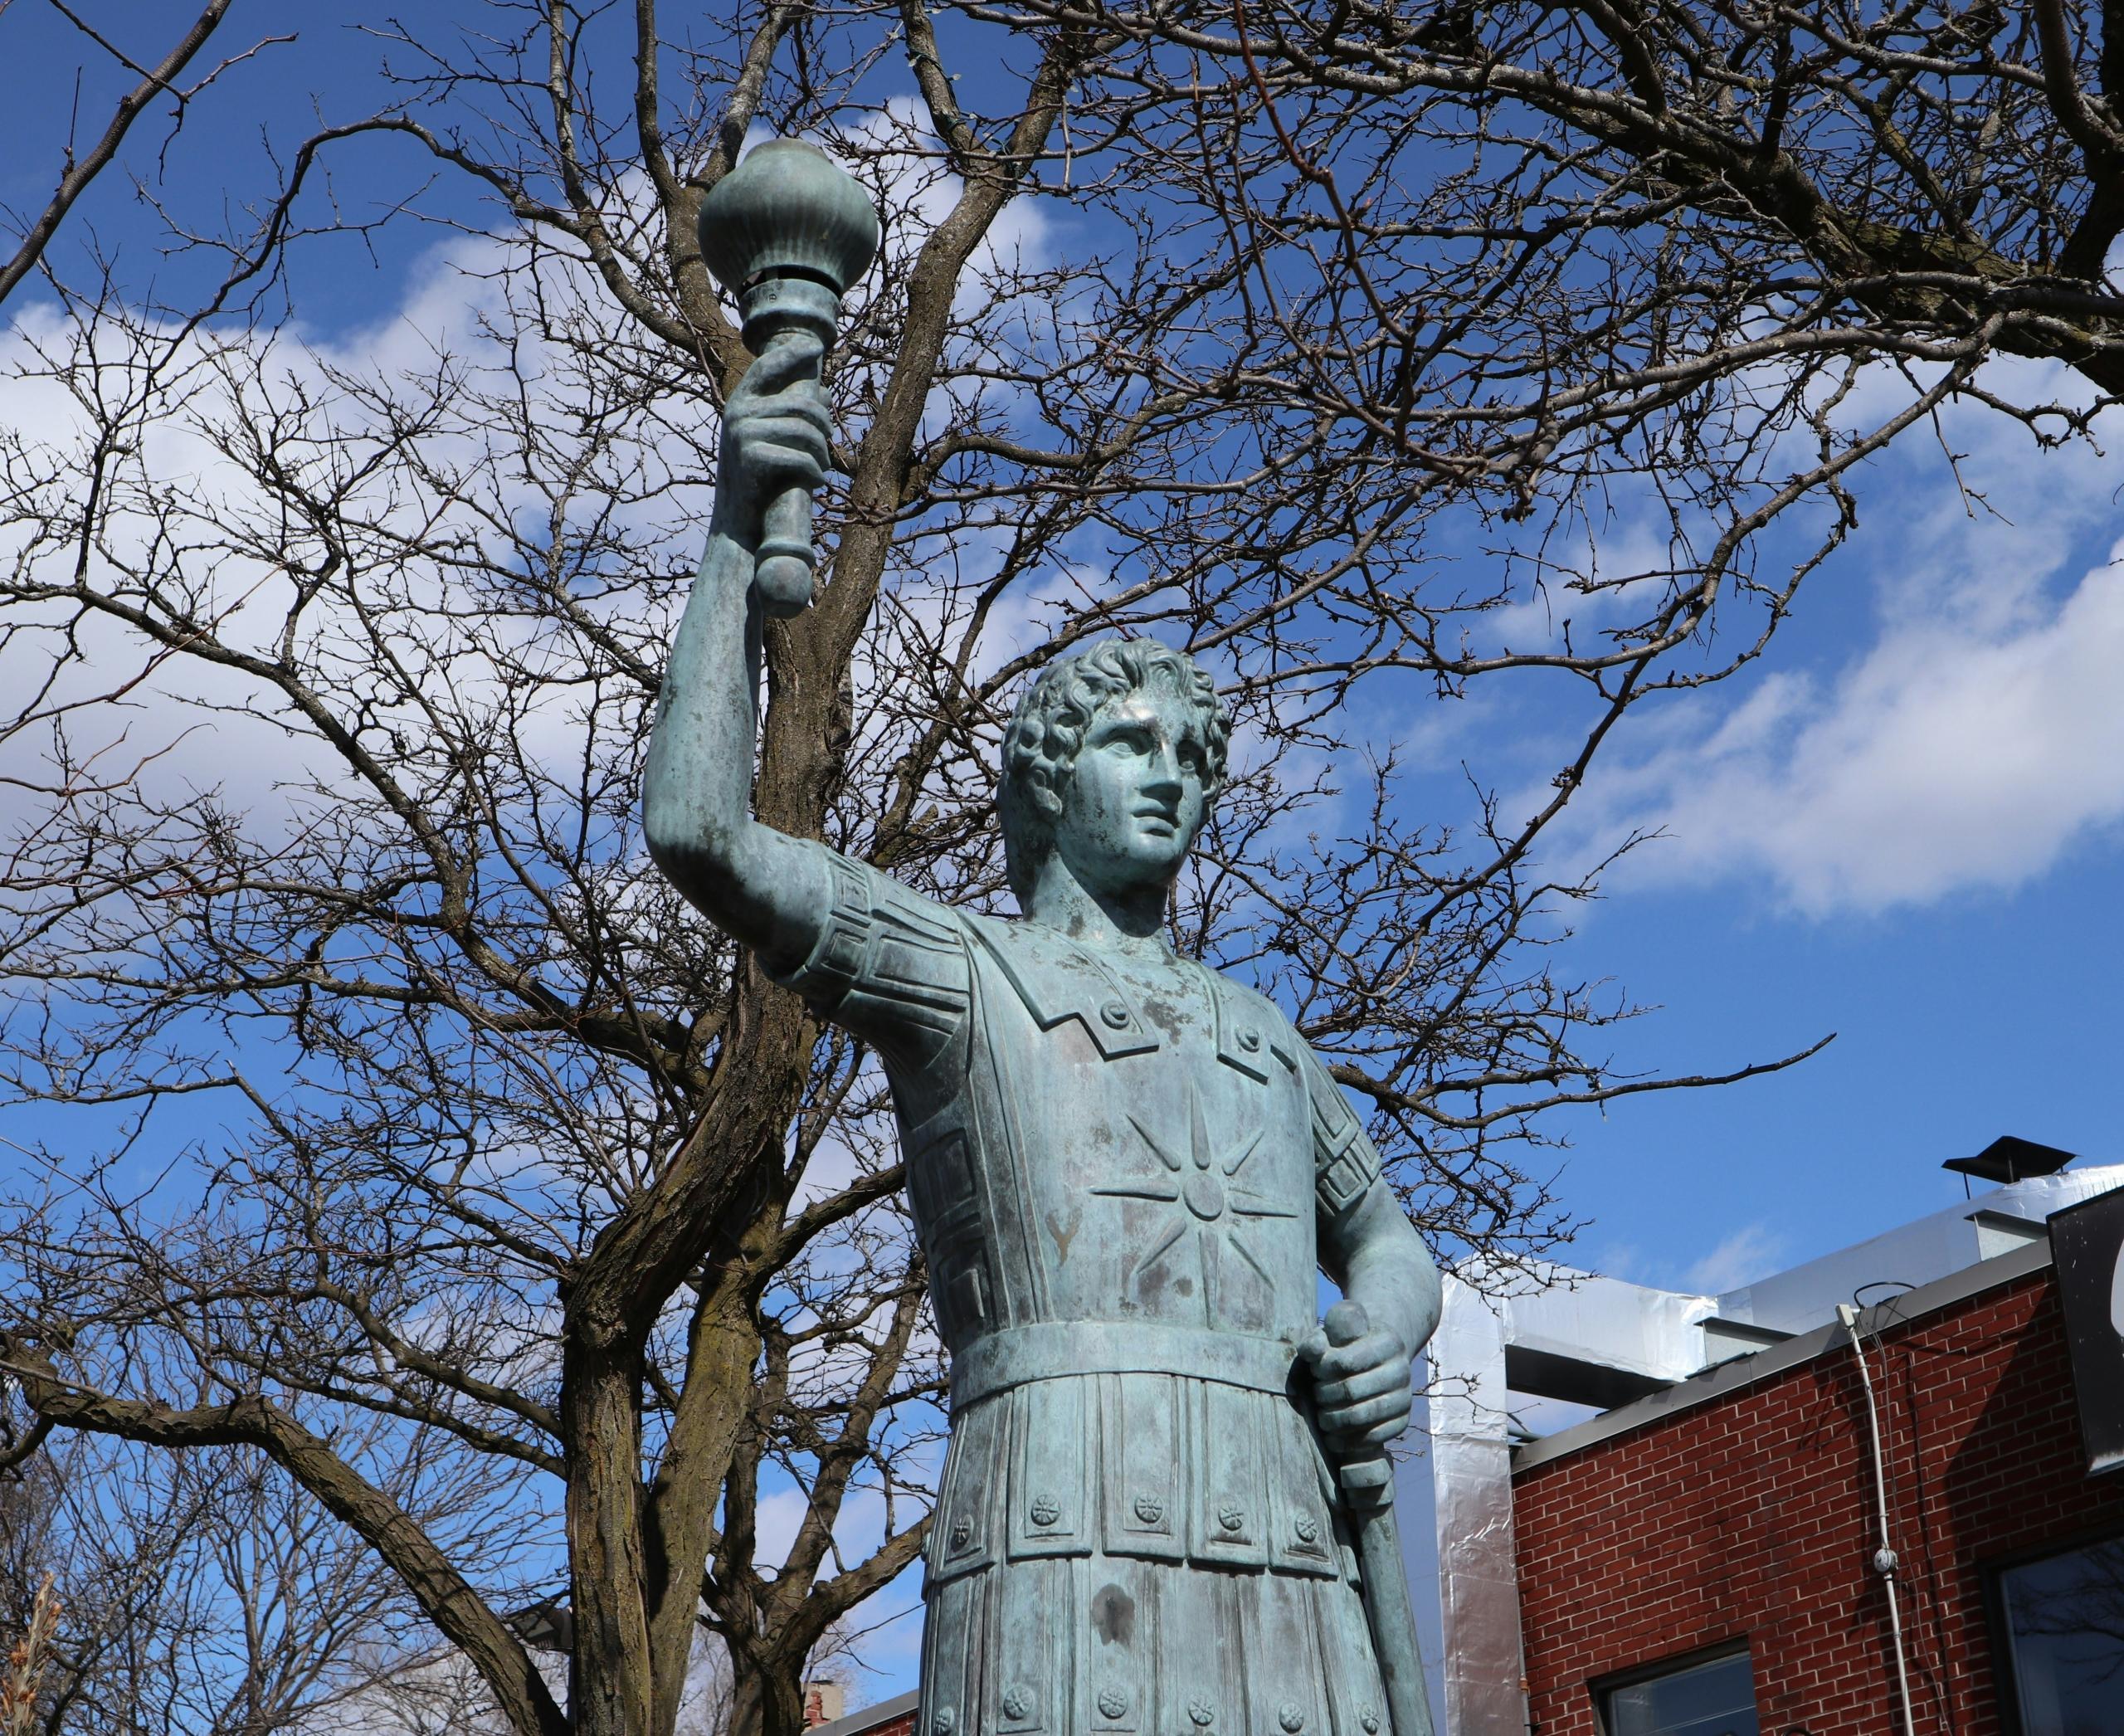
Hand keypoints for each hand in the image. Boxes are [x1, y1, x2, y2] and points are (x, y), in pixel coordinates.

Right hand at [713, 331, 830, 542]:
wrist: (736, 521)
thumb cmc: (758, 477)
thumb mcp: (772, 439)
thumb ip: (792, 414)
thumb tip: (825, 392)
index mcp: (741, 402)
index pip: (767, 366)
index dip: (792, 354)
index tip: (816, 347)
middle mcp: (738, 412)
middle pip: (802, 406)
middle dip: (825, 425)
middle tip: (830, 442)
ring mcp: (742, 434)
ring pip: (805, 432)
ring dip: (823, 453)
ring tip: (823, 466)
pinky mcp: (751, 458)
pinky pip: (800, 457)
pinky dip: (816, 471)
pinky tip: (818, 481)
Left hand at [1303, 1305, 1411, 1456]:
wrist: (1375, 1362)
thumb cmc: (1345, 1348)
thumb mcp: (1330, 1336)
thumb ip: (1316, 1341)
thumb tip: (1314, 1352)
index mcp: (1386, 1341)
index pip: (1345, 1361)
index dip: (1323, 1369)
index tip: (1315, 1370)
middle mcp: (1401, 1369)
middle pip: (1352, 1391)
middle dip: (1325, 1396)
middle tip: (1316, 1395)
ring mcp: (1405, 1397)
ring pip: (1362, 1416)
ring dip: (1333, 1420)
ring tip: (1321, 1417)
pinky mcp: (1402, 1420)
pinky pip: (1374, 1437)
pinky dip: (1348, 1442)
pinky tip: (1331, 1439)